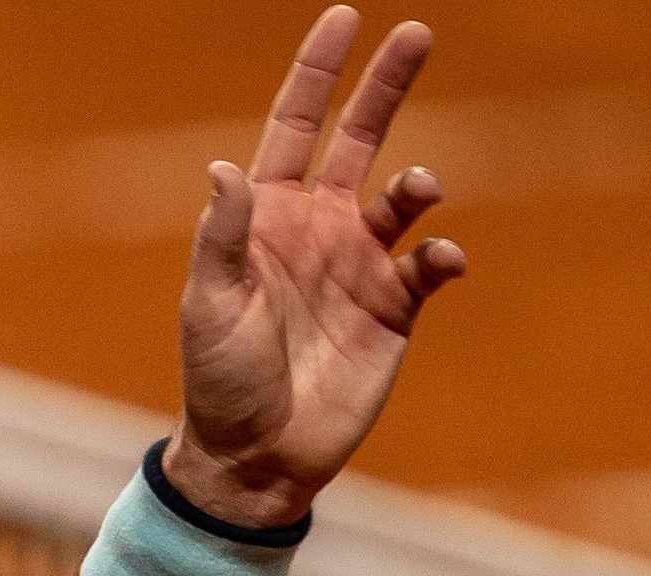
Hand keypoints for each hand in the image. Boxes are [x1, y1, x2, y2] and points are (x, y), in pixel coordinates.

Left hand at [165, 7, 466, 529]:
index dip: (316, 74)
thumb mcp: (211, 307)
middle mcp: (318, 229)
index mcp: (267, 219)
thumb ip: (223, 238)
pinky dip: (439, 252)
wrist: (256, 456)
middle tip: (417, 32)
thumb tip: (223, 167)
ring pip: (403, 197)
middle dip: (385, 86)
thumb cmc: (219, 381)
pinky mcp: (395, 308)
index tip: (343, 18)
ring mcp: (359, 265)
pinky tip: (436, 259)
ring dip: (418, 184)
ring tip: (420, 187)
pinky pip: (429, 262)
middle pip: (358, 138)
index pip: (294, 128)